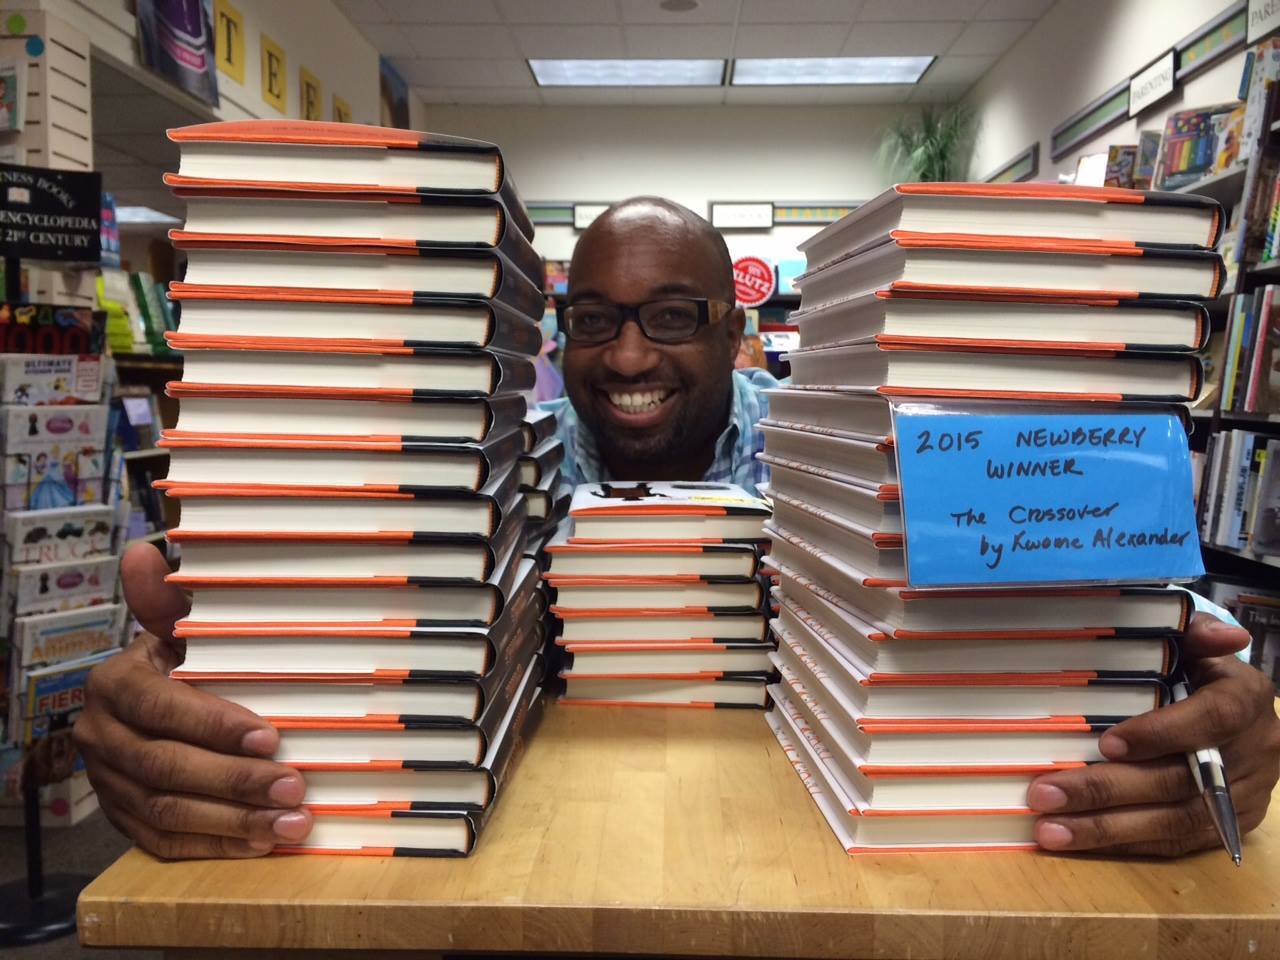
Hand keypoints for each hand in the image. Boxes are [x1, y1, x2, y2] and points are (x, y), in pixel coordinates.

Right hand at [73, 543, 312, 858]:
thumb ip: (168, 602)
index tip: (271, 736)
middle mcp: (101, 737)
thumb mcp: (177, 629)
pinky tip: (260, 844)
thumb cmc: (180, 661)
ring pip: (169, 811)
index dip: (215, 725)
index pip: (163, 708)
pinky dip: (215, 847)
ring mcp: (108, 784)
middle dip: (236, 780)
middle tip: (293, 787)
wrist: (150, 705)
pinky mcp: (124, 820)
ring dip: (233, 821)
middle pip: (167, 767)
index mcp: (113, 685)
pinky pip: (165, 842)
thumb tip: (145, 553)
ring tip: (288, 822)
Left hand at [1026, 613, 1279, 856]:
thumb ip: (1194, 634)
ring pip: (1174, 821)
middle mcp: (1252, 752)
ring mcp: (1243, 796)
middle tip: (1046, 794)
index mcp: (1245, 699)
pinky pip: (1175, 843)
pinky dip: (1124, 843)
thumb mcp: (1195, 645)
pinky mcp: (1228, 828)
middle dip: (1107, 790)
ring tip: (1050, 829)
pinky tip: (1077, 840)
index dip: (1160, 733)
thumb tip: (1225, 634)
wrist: (1242, 712)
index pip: (1211, 718)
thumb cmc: (1199, 671)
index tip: (1105, 744)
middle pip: (1178, 781)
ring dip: (1106, 828)